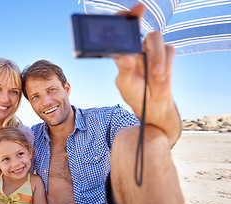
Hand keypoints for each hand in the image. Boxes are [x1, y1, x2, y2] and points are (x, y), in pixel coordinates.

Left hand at [114, 4, 180, 145]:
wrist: (152, 105)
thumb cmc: (134, 93)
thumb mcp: (125, 84)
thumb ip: (125, 70)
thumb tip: (125, 58)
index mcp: (124, 52)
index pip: (122, 32)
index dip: (122, 19)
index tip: (123, 13)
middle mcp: (138, 48)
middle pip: (140, 27)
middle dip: (138, 17)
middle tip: (139, 10)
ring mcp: (153, 51)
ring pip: (155, 37)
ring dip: (156, 54)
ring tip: (155, 74)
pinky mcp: (166, 56)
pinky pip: (169, 50)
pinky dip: (165, 62)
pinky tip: (161, 76)